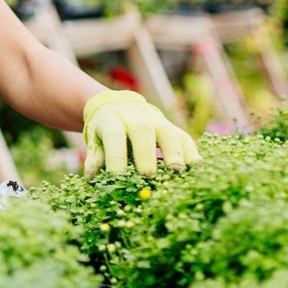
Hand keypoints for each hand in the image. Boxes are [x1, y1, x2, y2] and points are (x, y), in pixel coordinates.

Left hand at [82, 89, 200, 176]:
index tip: (118, 177)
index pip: (114, 136)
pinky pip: (184, 138)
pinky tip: (193, 167)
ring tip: (176, 172)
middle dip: (146, 155)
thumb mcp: (95, 141)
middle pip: (143, 132)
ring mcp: (157, 121)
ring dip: (173, 153)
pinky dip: (190, 152)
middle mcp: (136, 118)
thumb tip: (94, 180)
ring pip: (168, 133)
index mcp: (112, 120)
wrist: (120, 107)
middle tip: (148, 176)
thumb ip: (96, 158)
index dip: (116, 156)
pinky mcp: (173, 127)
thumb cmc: (106, 131)